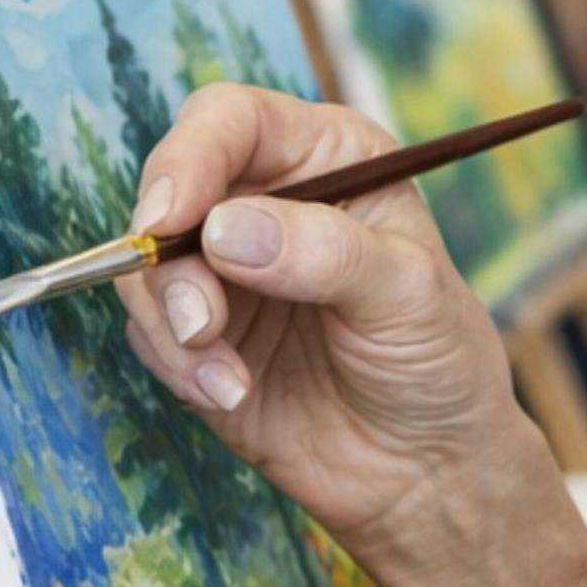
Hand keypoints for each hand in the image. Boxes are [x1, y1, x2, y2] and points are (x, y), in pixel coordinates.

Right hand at [113, 83, 534, 559]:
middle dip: (167, 258)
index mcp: (329, 160)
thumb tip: (223, 230)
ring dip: (172, 321)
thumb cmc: (440, 360)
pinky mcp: (200, 335)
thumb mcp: (409, 294)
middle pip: (169, 190)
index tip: (169, 219)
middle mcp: (267, 202)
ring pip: (146, 266)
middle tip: (200, 322)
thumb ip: (326, 254)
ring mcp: (226, 271)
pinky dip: (176, 364)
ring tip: (227, 376)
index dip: (189, 157)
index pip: (231, 121)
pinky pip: (149, 331)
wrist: (427, 465)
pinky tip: (232, 394)